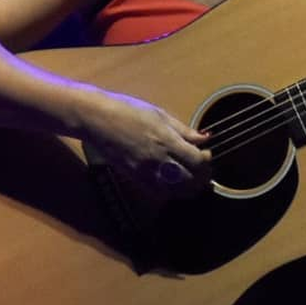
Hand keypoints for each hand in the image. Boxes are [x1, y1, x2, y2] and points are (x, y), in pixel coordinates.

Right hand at [80, 90, 211, 195]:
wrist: (98, 120)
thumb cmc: (128, 111)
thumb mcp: (160, 115)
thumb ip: (184, 130)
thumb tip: (204, 138)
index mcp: (167, 141)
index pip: (198, 161)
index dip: (207, 161)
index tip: (206, 154)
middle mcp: (158, 160)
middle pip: (191, 180)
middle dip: (202, 177)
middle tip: (203, 169)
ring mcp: (146, 172)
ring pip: (177, 191)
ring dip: (189, 187)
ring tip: (192, 178)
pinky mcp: (136, 178)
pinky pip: (160, 193)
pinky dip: (172, 192)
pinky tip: (174, 183)